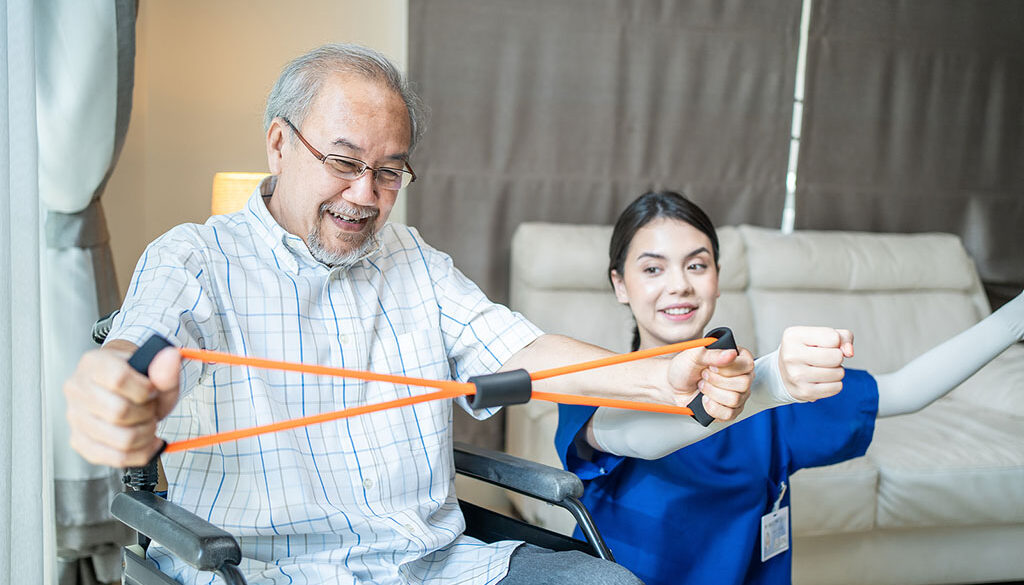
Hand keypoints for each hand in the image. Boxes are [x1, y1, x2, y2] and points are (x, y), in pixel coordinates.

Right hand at [63, 339, 179, 466]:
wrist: (126, 390)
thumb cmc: (138, 380)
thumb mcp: (157, 371)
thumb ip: (165, 368)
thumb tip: (170, 358)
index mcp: (93, 363)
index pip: (118, 380)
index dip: (144, 389)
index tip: (151, 390)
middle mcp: (77, 389)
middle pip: (119, 412)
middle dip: (147, 414)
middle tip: (150, 408)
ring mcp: (75, 417)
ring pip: (121, 439)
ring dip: (146, 435)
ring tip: (147, 423)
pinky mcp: (79, 441)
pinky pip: (115, 458)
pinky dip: (140, 453)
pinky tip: (146, 442)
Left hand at [667, 345, 754, 420]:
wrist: (674, 384)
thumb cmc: (686, 367)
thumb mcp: (695, 354)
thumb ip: (713, 353)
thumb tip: (731, 354)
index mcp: (738, 359)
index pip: (747, 365)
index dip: (727, 368)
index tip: (711, 366)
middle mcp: (742, 377)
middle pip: (743, 384)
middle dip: (716, 381)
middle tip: (704, 376)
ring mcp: (739, 396)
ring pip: (735, 399)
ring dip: (712, 393)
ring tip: (703, 386)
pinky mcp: (731, 411)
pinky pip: (728, 414)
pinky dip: (711, 407)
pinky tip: (705, 399)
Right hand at [777, 326, 853, 400]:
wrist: (784, 372)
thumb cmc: (806, 350)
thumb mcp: (820, 335)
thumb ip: (842, 336)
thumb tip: (849, 352)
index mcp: (793, 336)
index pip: (833, 338)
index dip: (835, 342)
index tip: (823, 345)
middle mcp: (791, 355)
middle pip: (836, 357)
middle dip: (837, 358)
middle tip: (824, 359)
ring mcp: (796, 375)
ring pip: (838, 373)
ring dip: (836, 371)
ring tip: (822, 369)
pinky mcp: (804, 392)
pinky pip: (836, 388)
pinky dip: (834, 384)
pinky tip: (822, 380)